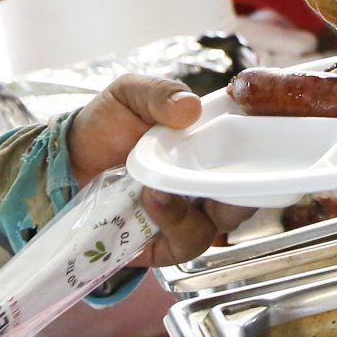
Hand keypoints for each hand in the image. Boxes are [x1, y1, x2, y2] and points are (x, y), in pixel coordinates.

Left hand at [67, 75, 252, 263]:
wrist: (66, 164)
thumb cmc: (107, 126)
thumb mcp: (130, 95)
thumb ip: (159, 94)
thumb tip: (190, 108)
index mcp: (214, 144)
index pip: (257, 148)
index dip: (270, 147)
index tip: (263, 136)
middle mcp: (210, 181)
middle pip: (251, 191)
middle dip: (244, 186)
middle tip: (221, 173)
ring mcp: (192, 213)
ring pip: (222, 221)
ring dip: (196, 204)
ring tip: (159, 188)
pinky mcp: (169, 242)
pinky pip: (187, 241)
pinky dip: (173, 222)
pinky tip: (151, 200)